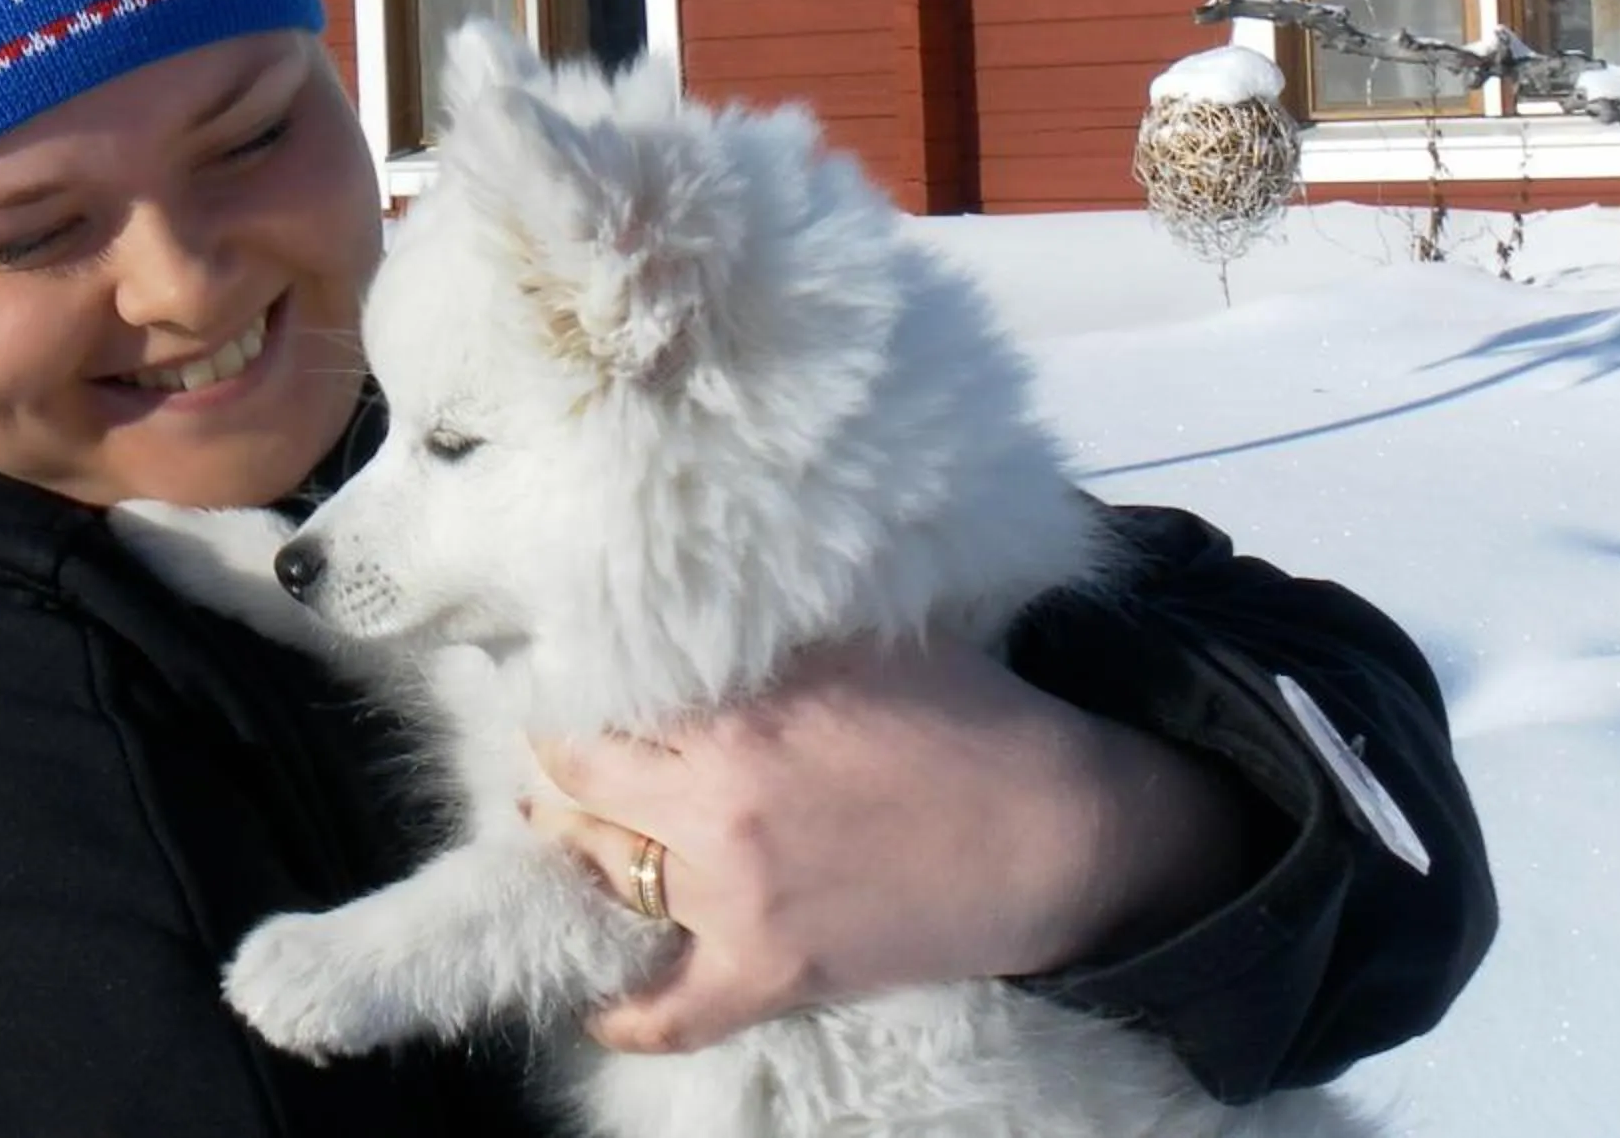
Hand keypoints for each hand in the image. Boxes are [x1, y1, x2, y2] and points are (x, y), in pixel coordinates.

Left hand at [524, 637, 1260, 1052]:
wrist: (1063, 834)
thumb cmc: (972, 718)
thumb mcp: (862, 643)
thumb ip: (767, 635)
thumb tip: (692, 606)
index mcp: (732, 721)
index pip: (594, 712)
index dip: (568, 699)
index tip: (564, 689)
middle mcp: (715, 812)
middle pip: (576, 793)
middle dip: (556, 773)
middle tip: (558, 758)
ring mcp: (739, 903)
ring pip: (608, 880)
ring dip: (581, 854)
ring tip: (570, 832)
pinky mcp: (774, 975)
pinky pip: (670, 1012)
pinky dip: (625, 1014)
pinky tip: (597, 1003)